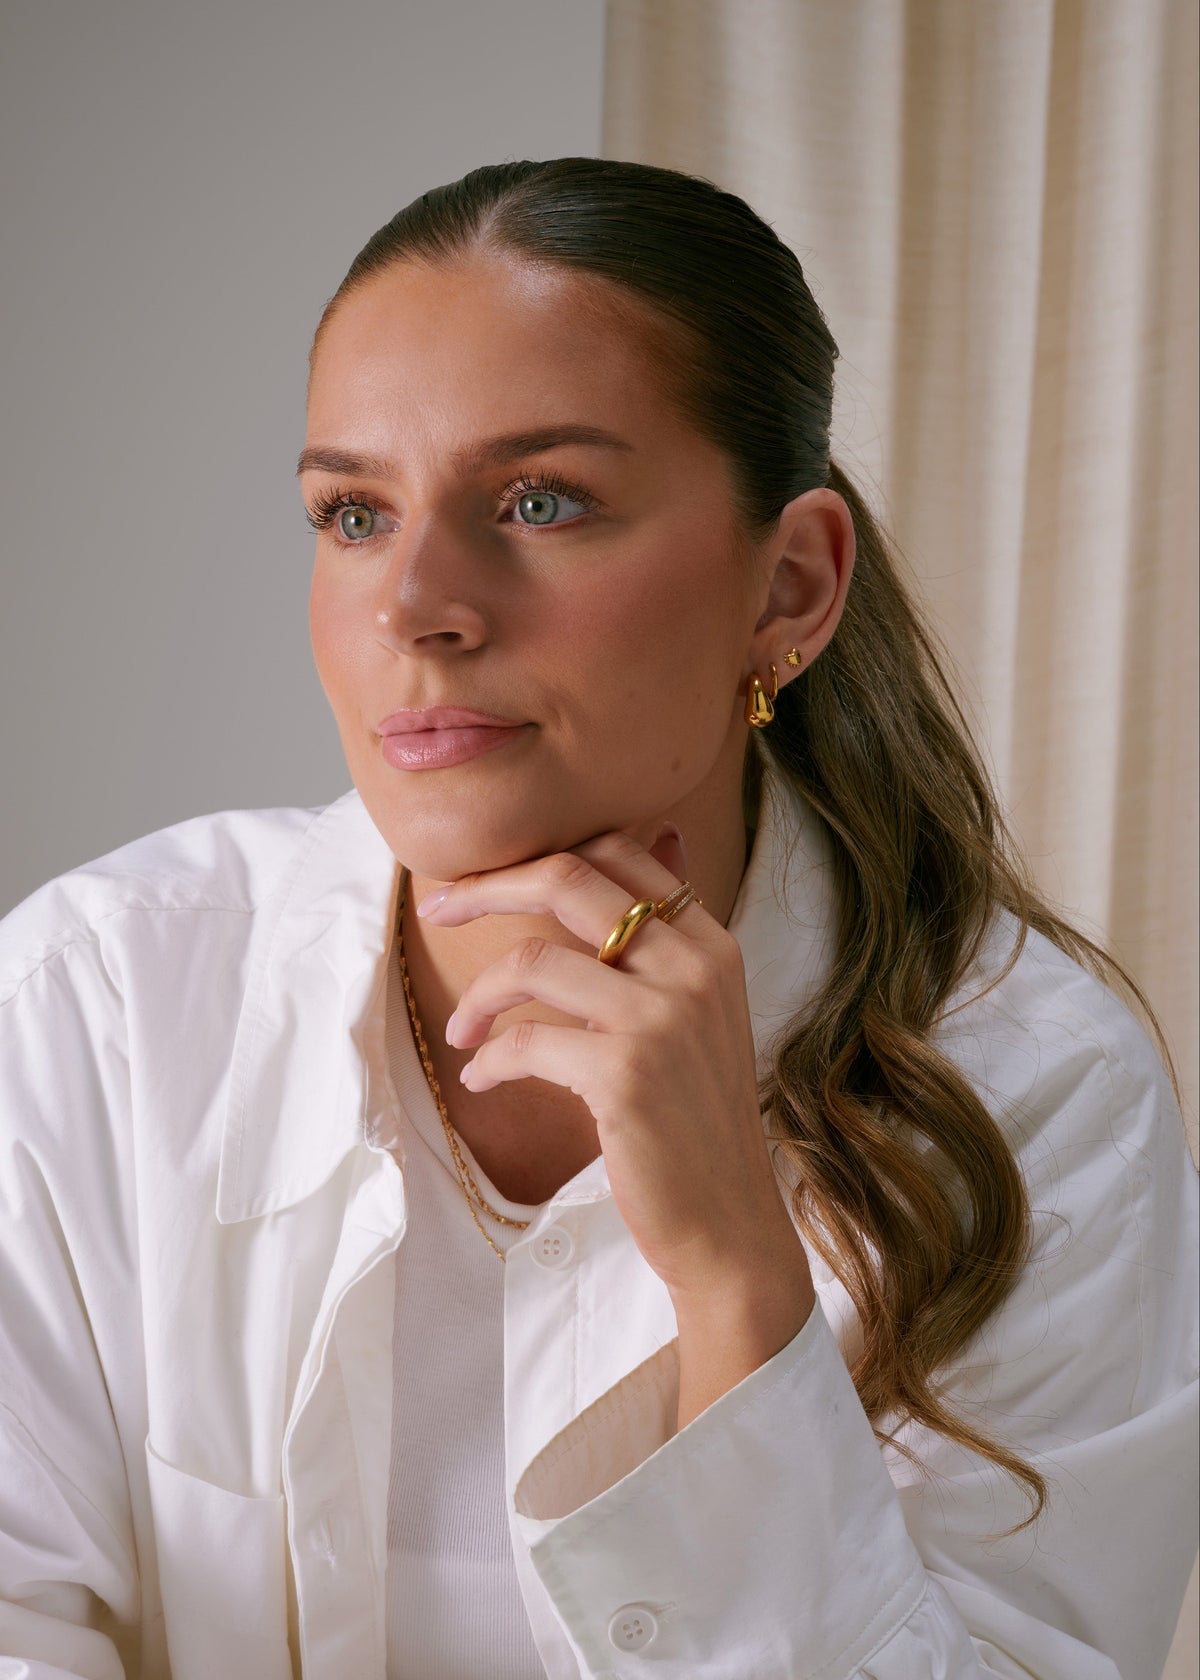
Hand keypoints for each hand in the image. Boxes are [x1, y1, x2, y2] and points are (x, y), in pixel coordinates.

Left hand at [415, 824, 813, 1320]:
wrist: (728, 1222)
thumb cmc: (697, 1118)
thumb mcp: (702, 1012)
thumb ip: (670, 937)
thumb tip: (660, 834)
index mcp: (711, 944)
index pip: (617, 851)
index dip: (536, 856)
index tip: (482, 882)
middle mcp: (693, 967)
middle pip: (567, 879)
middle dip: (487, 888)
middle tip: (439, 912)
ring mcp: (661, 1018)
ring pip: (532, 960)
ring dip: (478, 994)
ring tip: (462, 1029)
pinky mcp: (625, 1073)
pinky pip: (525, 1041)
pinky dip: (489, 1060)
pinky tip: (483, 1079)